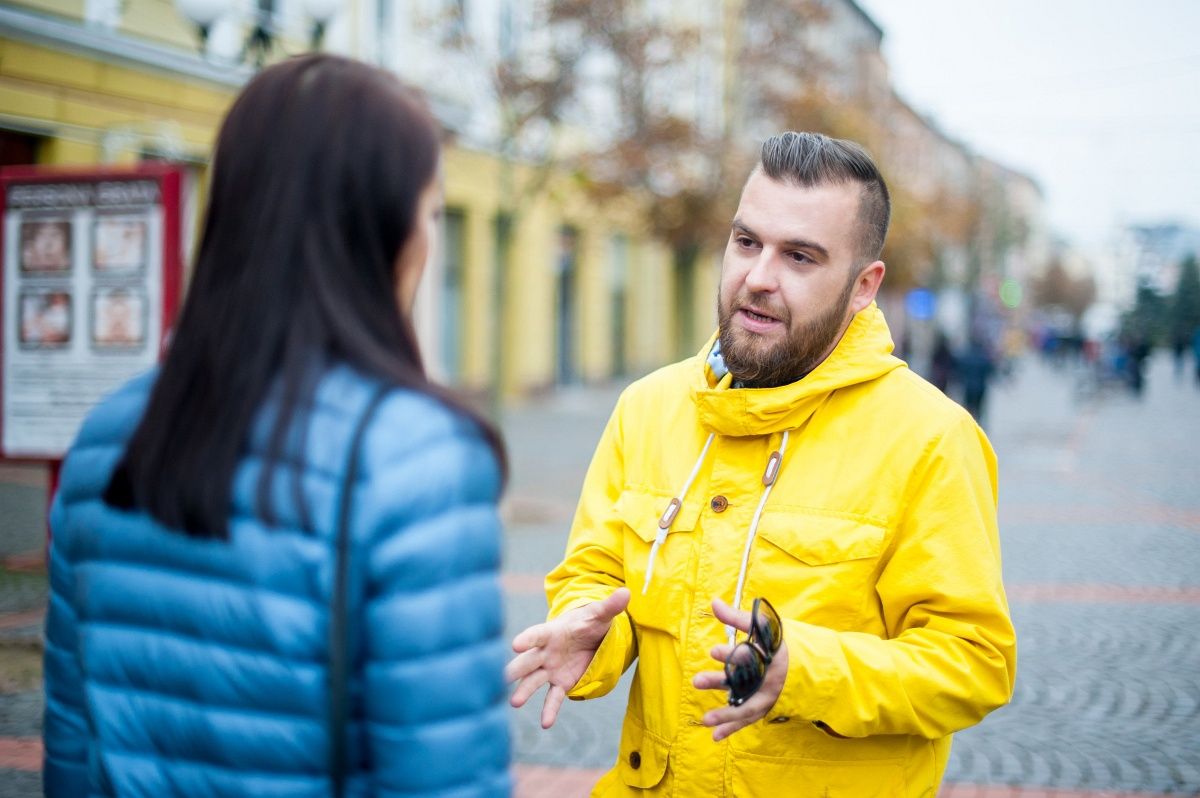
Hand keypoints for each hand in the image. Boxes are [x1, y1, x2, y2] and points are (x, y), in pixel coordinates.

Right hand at [505, 587, 630, 728]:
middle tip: (503, 676)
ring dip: (524, 690)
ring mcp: (550, 669)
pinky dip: (549, 710)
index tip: (515, 644)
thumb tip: (626, 591)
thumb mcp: (600, 614)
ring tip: (514, 702)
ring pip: (533, 680)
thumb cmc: (589, 622)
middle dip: (516, 668)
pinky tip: (545, 723)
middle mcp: (546, 652)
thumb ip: (610, 606)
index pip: (537, 634)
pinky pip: (553, 697)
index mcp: (552, 632)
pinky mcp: (560, 683)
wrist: (588, 636)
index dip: (527, 638)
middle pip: (528, 660)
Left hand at [691, 597, 788, 740]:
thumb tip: (714, 602)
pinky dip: (732, 728)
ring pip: (746, 707)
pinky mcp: (764, 706)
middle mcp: (770, 679)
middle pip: (744, 683)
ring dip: (726, 714)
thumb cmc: (782, 645)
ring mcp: (768, 695)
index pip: (750, 656)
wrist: (812, 668)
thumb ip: (737, 618)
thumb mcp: (764, 628)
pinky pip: (748, 718)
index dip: (732, 654)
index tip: (713, 650)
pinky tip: (715, 736)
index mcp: (771, 657)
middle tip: (698, 681)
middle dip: (720, 682)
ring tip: (705, 719)